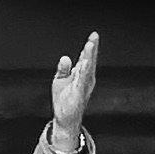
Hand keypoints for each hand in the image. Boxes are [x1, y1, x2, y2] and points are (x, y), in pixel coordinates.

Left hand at [47, 31, 102, 150]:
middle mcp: (86, 79)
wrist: (65, 118)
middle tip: (94, 37)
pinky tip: (83, 64)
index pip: (86, 58)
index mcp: (82, 75)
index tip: (93, 35)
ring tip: (89, 46)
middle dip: (91, 49)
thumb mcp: (60, 81)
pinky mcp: (78, 94)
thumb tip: (65, 58)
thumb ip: (63, 69)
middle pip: (89, 61)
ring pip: (87, 69)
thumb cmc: (64, 99)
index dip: (90, 47)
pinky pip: (81, 82)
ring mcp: (83, 87)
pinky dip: (82, 73)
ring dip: (88, 58)